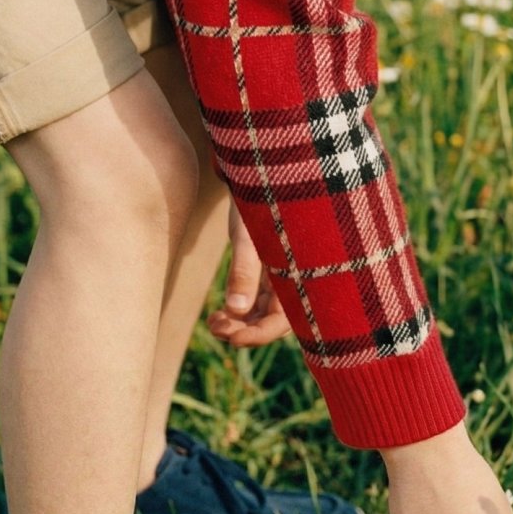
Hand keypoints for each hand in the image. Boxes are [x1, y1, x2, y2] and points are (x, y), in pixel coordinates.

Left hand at [207, 198, 292, 347]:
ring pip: (262, 314)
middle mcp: (294, 278)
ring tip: (213, 322)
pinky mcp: (267, 272)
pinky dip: (238, 312)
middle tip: (216, 328)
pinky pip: (256, 302)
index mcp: (299, 272)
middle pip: (273, 321)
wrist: (257, 174)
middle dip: (245, 331)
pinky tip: (218, 314)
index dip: (260, 335)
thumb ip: (244, 270)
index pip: (284, 320)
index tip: (232, 339)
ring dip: (239, 324)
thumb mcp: (248, 235)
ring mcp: (281, 277)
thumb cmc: (257, 200)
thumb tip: (234, 309)